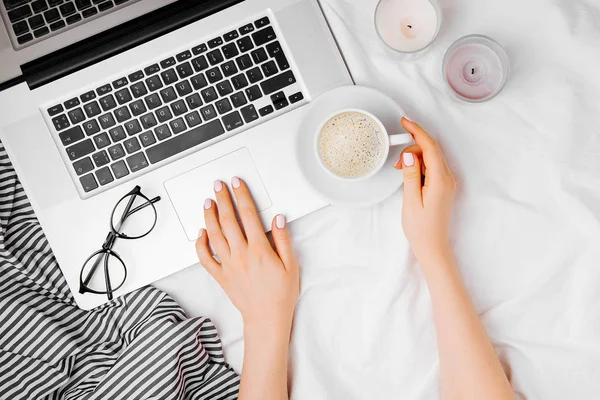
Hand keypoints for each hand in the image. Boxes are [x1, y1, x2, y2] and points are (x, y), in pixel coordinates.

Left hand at [195, 177, 299, 330]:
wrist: (267, 318)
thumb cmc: (281, 294)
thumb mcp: (291, 265)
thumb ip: (283, 239)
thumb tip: (277, 218)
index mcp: (259, 250)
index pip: (248, 215)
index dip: (241, 196)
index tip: (237, 184)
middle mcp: (241, 255)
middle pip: (228, 220)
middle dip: (222, 200)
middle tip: (218, 186)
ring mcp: (228, 265)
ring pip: (214, 235)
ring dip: (209, 216)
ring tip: (208, 202)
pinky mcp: (220, 276)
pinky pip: (205, 258)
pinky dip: (200, 244)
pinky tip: (201, 233)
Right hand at [395, 117, 455, 267]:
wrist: (433, 247)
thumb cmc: (421, 228)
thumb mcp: (411, 200)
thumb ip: (410, 175)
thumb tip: (409, 155)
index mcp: (440, 180)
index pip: (430, 147)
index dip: (417, 131)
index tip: (405, 122)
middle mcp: (447, 178)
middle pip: (431, 150)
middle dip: (412, 148)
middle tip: (396, 163)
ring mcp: (447, 183)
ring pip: (431, 158)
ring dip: (415, 158)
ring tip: (400, 172)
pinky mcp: (443, 187)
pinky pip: (432, 168)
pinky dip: (419, 167)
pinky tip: (409, 176)